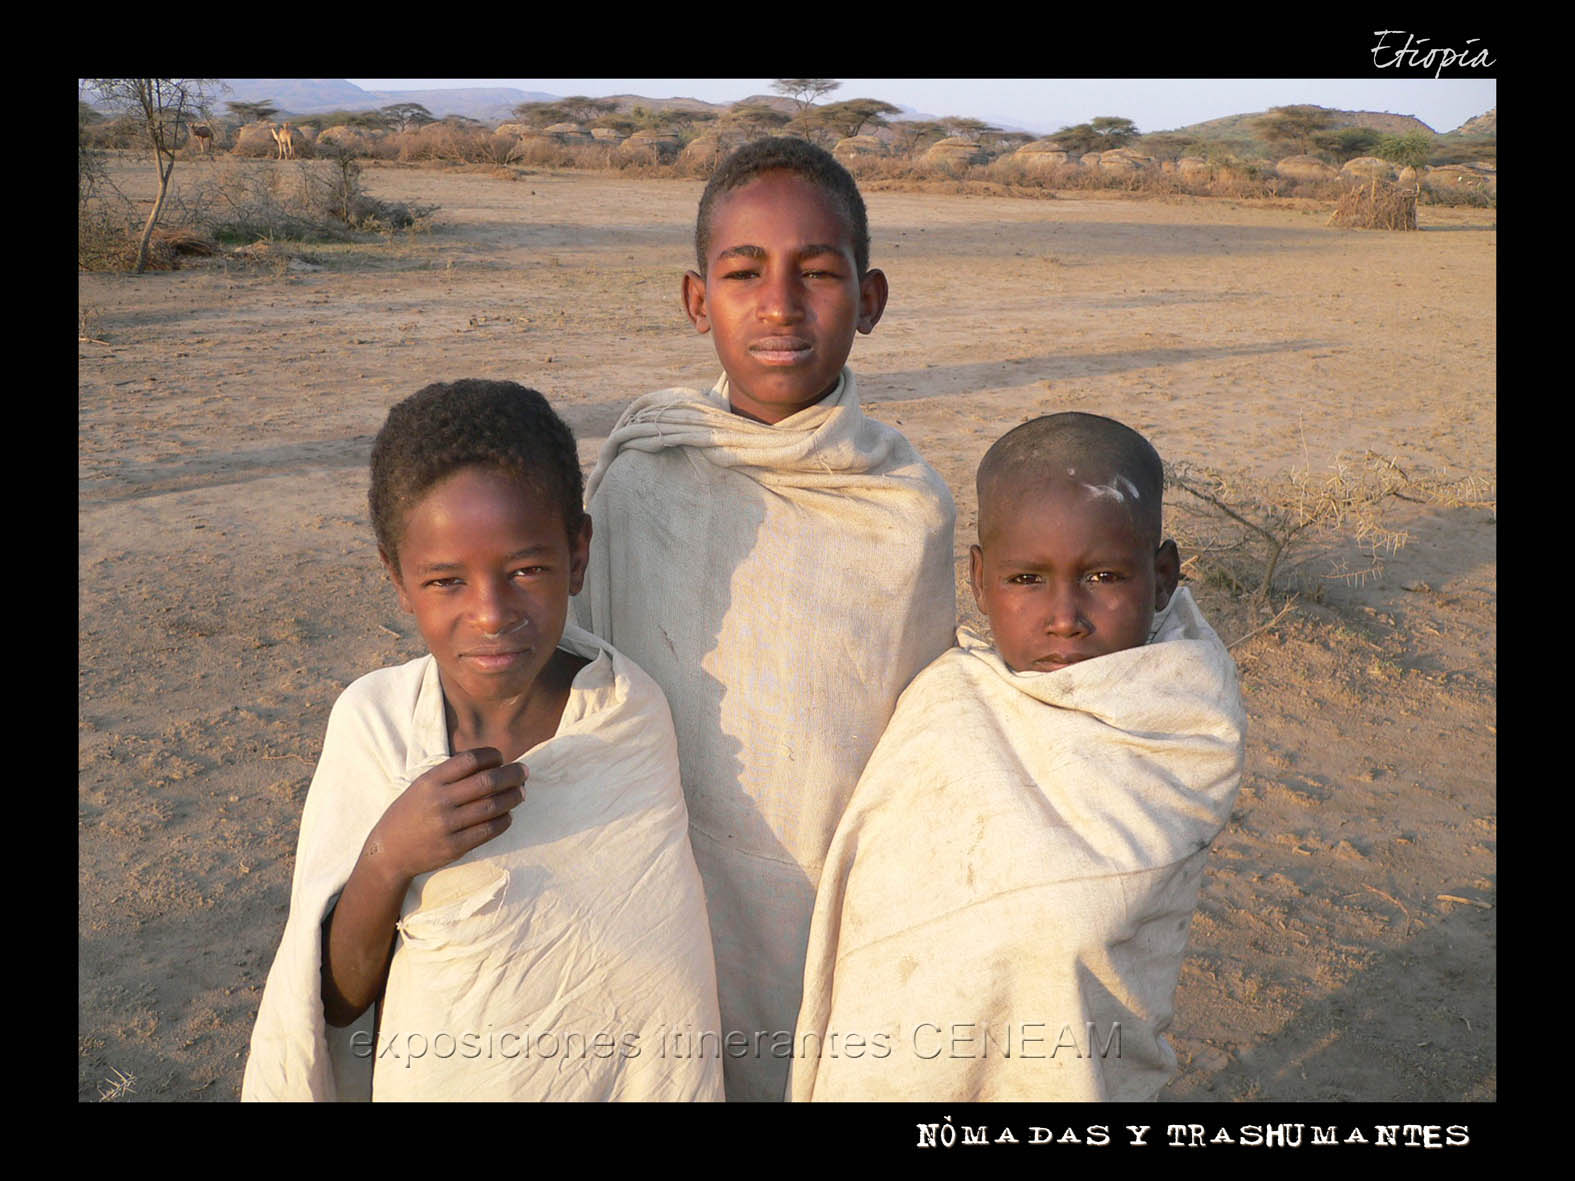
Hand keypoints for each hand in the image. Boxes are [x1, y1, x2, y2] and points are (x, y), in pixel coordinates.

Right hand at [361, 747, 525, 885]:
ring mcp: (447, 825)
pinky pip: (489, 831)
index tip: (501, 758)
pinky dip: (504, 820)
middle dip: (512, 774)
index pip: (470, 759)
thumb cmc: (411, 813)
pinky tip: (508, 815)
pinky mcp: (454, 847)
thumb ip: (450, 774)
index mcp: (431, 781)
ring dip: (513, 797)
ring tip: (521, 793)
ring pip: (492, 806)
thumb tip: (491, 762)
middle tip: (524, 772)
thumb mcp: (422, 786)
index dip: (492, 756)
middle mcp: (439, 800)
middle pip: (487, 781)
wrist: (388, 851)